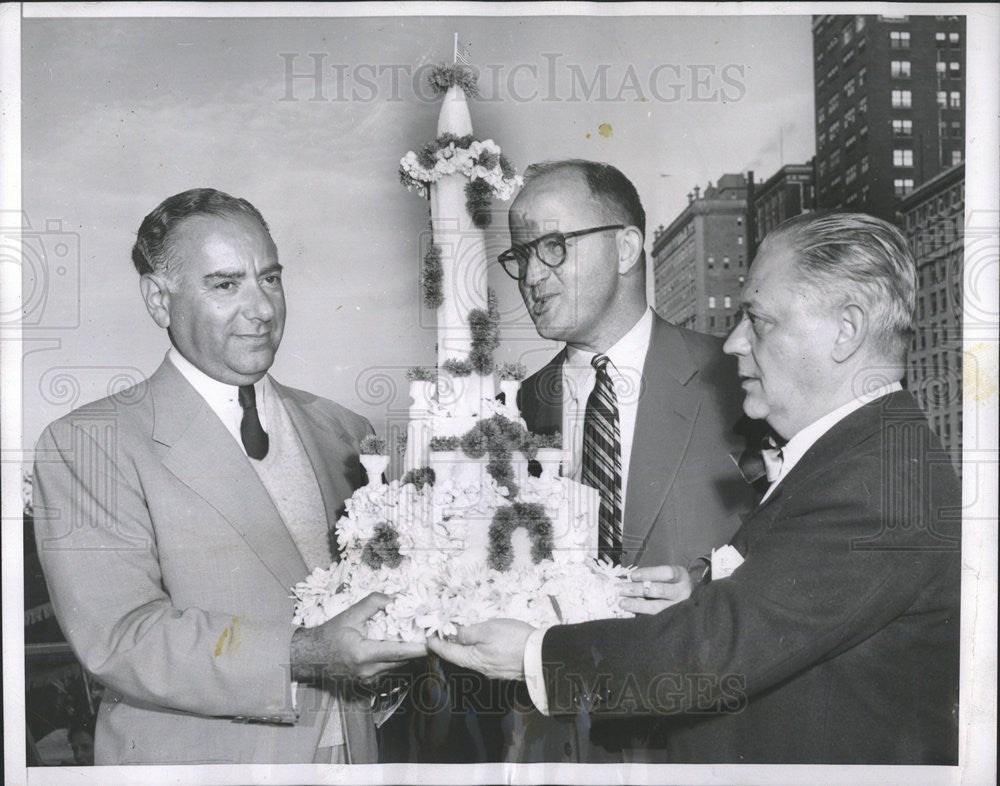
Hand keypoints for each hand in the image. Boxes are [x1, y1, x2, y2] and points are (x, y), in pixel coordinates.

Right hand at [291, 592, 426, 681]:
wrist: (310, 657)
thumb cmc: (329, 634)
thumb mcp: (349, 615)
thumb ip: (373, 603)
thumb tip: (395, 597)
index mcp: (363, 654)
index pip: (398, 652)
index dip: (419, 648)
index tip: (434, 641)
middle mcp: (368, 671)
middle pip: (402, 661)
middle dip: (419, 650)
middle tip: (434, 636)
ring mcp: (368, 680)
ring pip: (398, 667)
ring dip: (410, 655)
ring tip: (423, 640)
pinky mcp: (368, 682)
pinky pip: (390, 670)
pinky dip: (398, 660)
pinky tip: (404, 648)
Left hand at [426, 619, 533, 680]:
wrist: (541, 655)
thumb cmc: (514, 640)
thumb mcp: (488, 630)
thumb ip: (468, 632)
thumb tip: (452, 634)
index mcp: (473, 659)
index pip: (448, 653)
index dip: (437, 644)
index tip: (428, 638)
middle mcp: (481, 668)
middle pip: (460, 657)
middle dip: (449, 647)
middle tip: (441, 635)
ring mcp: (494, 670)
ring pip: (473, 658)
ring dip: (464, 648)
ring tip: (460, 637)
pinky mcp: (505, 668)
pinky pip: (485, 659)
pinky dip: (478, 650)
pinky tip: (482, 643)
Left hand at [618, 564, 691, 613]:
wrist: (686, 598)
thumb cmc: (671, 582)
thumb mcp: (666, 574)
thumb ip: (651, 576)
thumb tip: (627, 579)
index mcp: (681, 576)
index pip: (666, 573)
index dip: (649, 574)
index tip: (633, 575)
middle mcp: (682, 592)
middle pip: (659, 590)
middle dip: (638, 589)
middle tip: (620, 589)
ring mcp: (678, 608)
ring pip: (656, 607)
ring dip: (636, 604)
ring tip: (622, 603)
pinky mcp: (672, 619)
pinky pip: (655, 617)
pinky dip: (640, 614)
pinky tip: (629, 612)